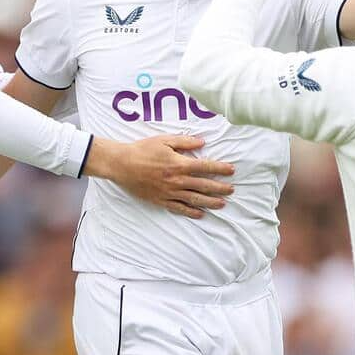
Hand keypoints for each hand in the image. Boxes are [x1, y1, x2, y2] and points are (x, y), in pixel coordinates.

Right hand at [83, 135, 234, 218]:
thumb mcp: (164, 140)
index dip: (220, 168)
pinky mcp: (161, 200)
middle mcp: (177, 180)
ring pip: (194, 199)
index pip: (205, 167)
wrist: (122, 164)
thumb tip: (202, 143)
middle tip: (232, 190)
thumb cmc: (142, 150)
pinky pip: (179, 208)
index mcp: (179, 164)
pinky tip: (200, 214)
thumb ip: (184, 142)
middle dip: (220, 188)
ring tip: (222, 204)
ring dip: (210, 202)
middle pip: (204, 185)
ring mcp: (169, 192)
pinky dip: (191, 212)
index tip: (231, 170)